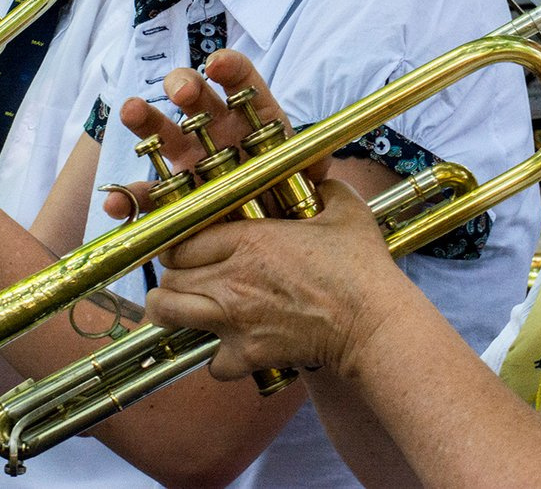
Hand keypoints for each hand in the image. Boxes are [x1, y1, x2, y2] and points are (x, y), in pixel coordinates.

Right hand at [104, 49, 328, 217]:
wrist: (275, 234)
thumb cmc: (293, 195)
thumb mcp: (309, 176)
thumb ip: (312, 163)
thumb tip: (320, 158)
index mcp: (252, 116)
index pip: (241, 81)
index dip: (231, 69)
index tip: (220, 66)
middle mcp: (216, 129)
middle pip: (195, 97)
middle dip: (187, 86)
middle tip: (182, 92)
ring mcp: (189, 159)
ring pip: (162, 132)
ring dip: (146, 119)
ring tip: (132, 110)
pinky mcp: (172, 195)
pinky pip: (147, 195)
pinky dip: (130, 199)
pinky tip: (118, 204)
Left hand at [146, 178, 405, 379]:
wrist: (373, 324)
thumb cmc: (362, 267)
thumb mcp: (347, 212)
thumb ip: (328, 187)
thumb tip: (324, 178)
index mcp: (249, 240)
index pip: (181, 241)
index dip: (180, 244)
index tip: (189, 248)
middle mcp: (232, 279)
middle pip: (168, 276)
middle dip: (173, 276)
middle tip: (187, 277)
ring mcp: (235, 320)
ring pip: (170, 314)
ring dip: (173, 311)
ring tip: (186, 309)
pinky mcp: (248, 355)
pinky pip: (210, 362)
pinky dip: (217, 358)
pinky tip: (231, 348)